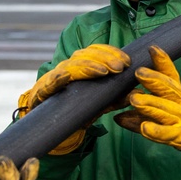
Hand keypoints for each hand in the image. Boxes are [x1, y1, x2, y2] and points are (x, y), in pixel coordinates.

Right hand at [15, 44, 130, 153]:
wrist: (46, 126)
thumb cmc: (73, 110)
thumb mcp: (98, 105)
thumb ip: (115, 99)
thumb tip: (138, 93)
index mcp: (80, 68)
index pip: (96, 52)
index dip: (111, 53)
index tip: (127, 62)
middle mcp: (67, 69)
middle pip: (84, 56)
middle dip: (104, 59)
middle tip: (120, 68)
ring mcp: (54, 80)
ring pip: (70, 67)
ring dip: (87, 68)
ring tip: (102, 72)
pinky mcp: (42, 93)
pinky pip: (49, 85)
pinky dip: (57, 79)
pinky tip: (65, 77)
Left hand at [114, 46, 180, 174]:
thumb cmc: (178, 115)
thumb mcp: (163, 103)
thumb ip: (147, 95)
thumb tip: (128, 89)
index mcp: (177, 92)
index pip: (170, 75)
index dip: (162, 61)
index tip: (152, 49)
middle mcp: (180, 103)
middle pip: (168, 89)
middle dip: (154, 81)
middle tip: (139, 73)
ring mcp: (180, 119)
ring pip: (164, 110)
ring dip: (149, 105)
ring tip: (134, 99)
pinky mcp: (178, 136)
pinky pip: (166, 133)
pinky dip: (156, 131)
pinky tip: (145, 128)